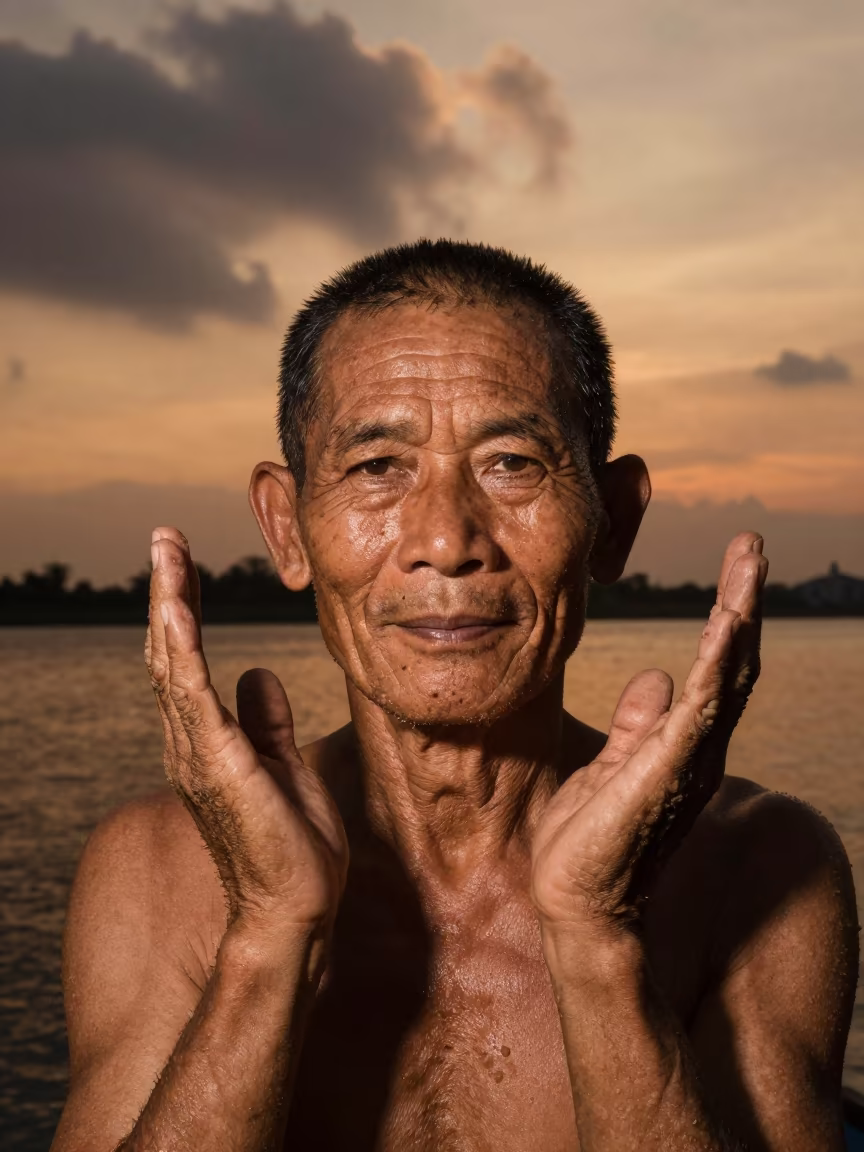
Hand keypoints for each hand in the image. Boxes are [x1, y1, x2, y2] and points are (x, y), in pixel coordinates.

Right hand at [145, 527, 347, 939]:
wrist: (297, 908)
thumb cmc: (292, 846)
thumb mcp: (285, 766)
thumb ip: (267, 721)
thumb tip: (257, 675)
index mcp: (208, 742)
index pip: (189, 663)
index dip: (183, 613)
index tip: (183, 567)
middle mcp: (191, 743)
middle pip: (169, 653)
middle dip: (168, 592)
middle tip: (166, 539)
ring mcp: (197, 753)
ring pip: (171, 663)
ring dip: (168, 603)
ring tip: (167, 550)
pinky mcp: (216, 762)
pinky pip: (192, 693)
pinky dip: (180, 647)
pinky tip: (175, 608)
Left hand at [532, 531, 767, 930]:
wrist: (575, 903)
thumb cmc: (590, 841)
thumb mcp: (613, 765)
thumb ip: (639, 724)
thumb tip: (656, 676)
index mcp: (684, 743)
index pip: (717, 669)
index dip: (729, 617)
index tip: (735, 565)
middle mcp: (699, 749)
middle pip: (734, 663)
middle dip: (743, 601)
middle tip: (751, 545)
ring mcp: (689, 761)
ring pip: (727, 676)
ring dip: (739, 616)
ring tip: (749, 562)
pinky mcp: (667, 772)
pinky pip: (700, 708)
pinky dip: (717, 663)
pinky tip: (727, 622)